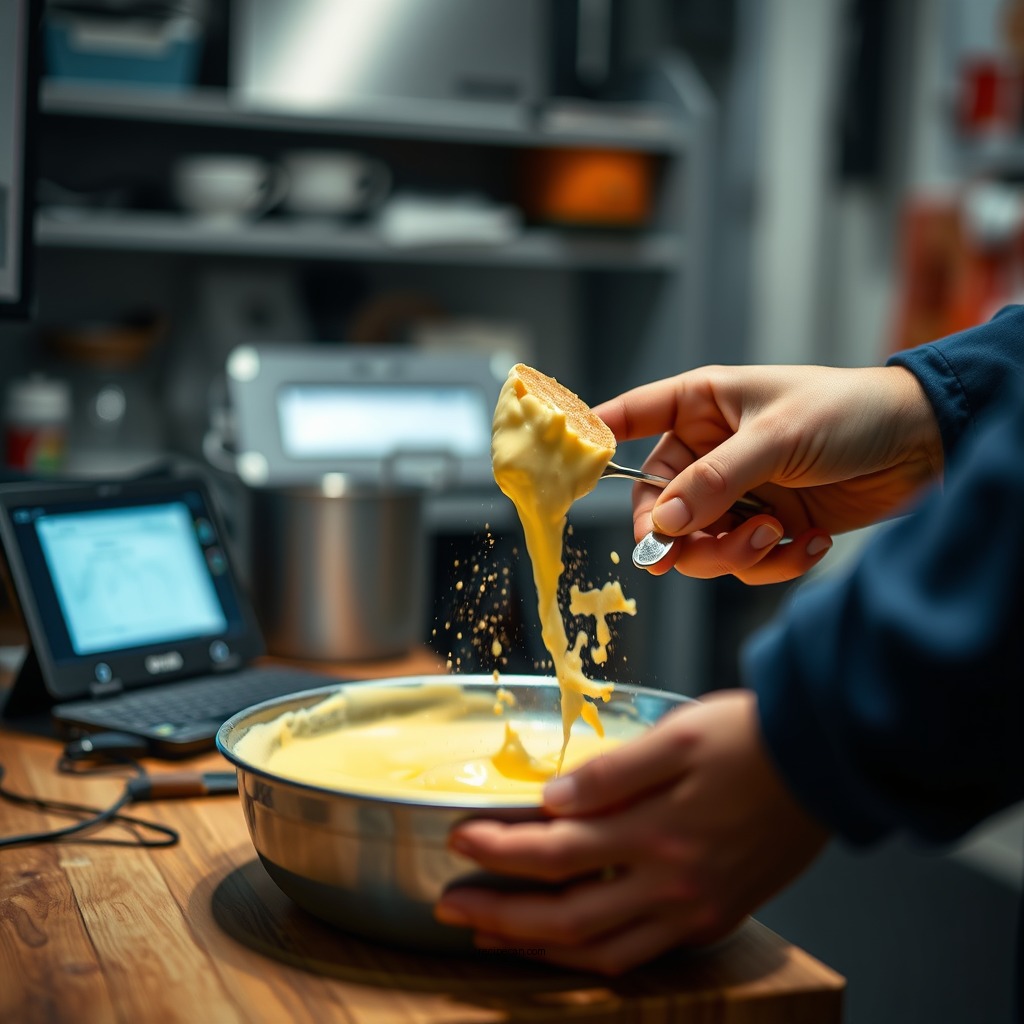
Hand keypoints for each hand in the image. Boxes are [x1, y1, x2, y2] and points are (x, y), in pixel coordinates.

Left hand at [434, 691, 828, 974]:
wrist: (824, 762)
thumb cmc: (748, 738)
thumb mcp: (677, 736)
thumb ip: (612, 771)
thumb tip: (550, 799)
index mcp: (659, 832)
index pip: (557, 852)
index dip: (500, 850)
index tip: (458, 840)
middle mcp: (673, 884)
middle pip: (567, 916)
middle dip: (502, 914)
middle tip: (449, 905)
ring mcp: (695, 910)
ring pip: (601, 949)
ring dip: (539, 948)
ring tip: (492, 935)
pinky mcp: (714, 918)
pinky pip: (642, 954)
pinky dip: (594, 956)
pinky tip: (565, 943)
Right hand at [593, 364, 943, 583]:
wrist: (922, 446)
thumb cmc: (849, 412)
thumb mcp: (777, 438)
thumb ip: (715, 481)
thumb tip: (660, 526)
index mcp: (701, 407)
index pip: (631, 418)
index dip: (595, 440)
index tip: (567, 470)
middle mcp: (708, 452)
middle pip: (657, 507)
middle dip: (676, 537)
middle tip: (685, 554)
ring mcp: (736, 493)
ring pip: (698, 544)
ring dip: (734, 553)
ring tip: (778, 534)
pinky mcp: (767, 526)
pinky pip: (744, 562)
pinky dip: (774, 561)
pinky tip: (810, 540)